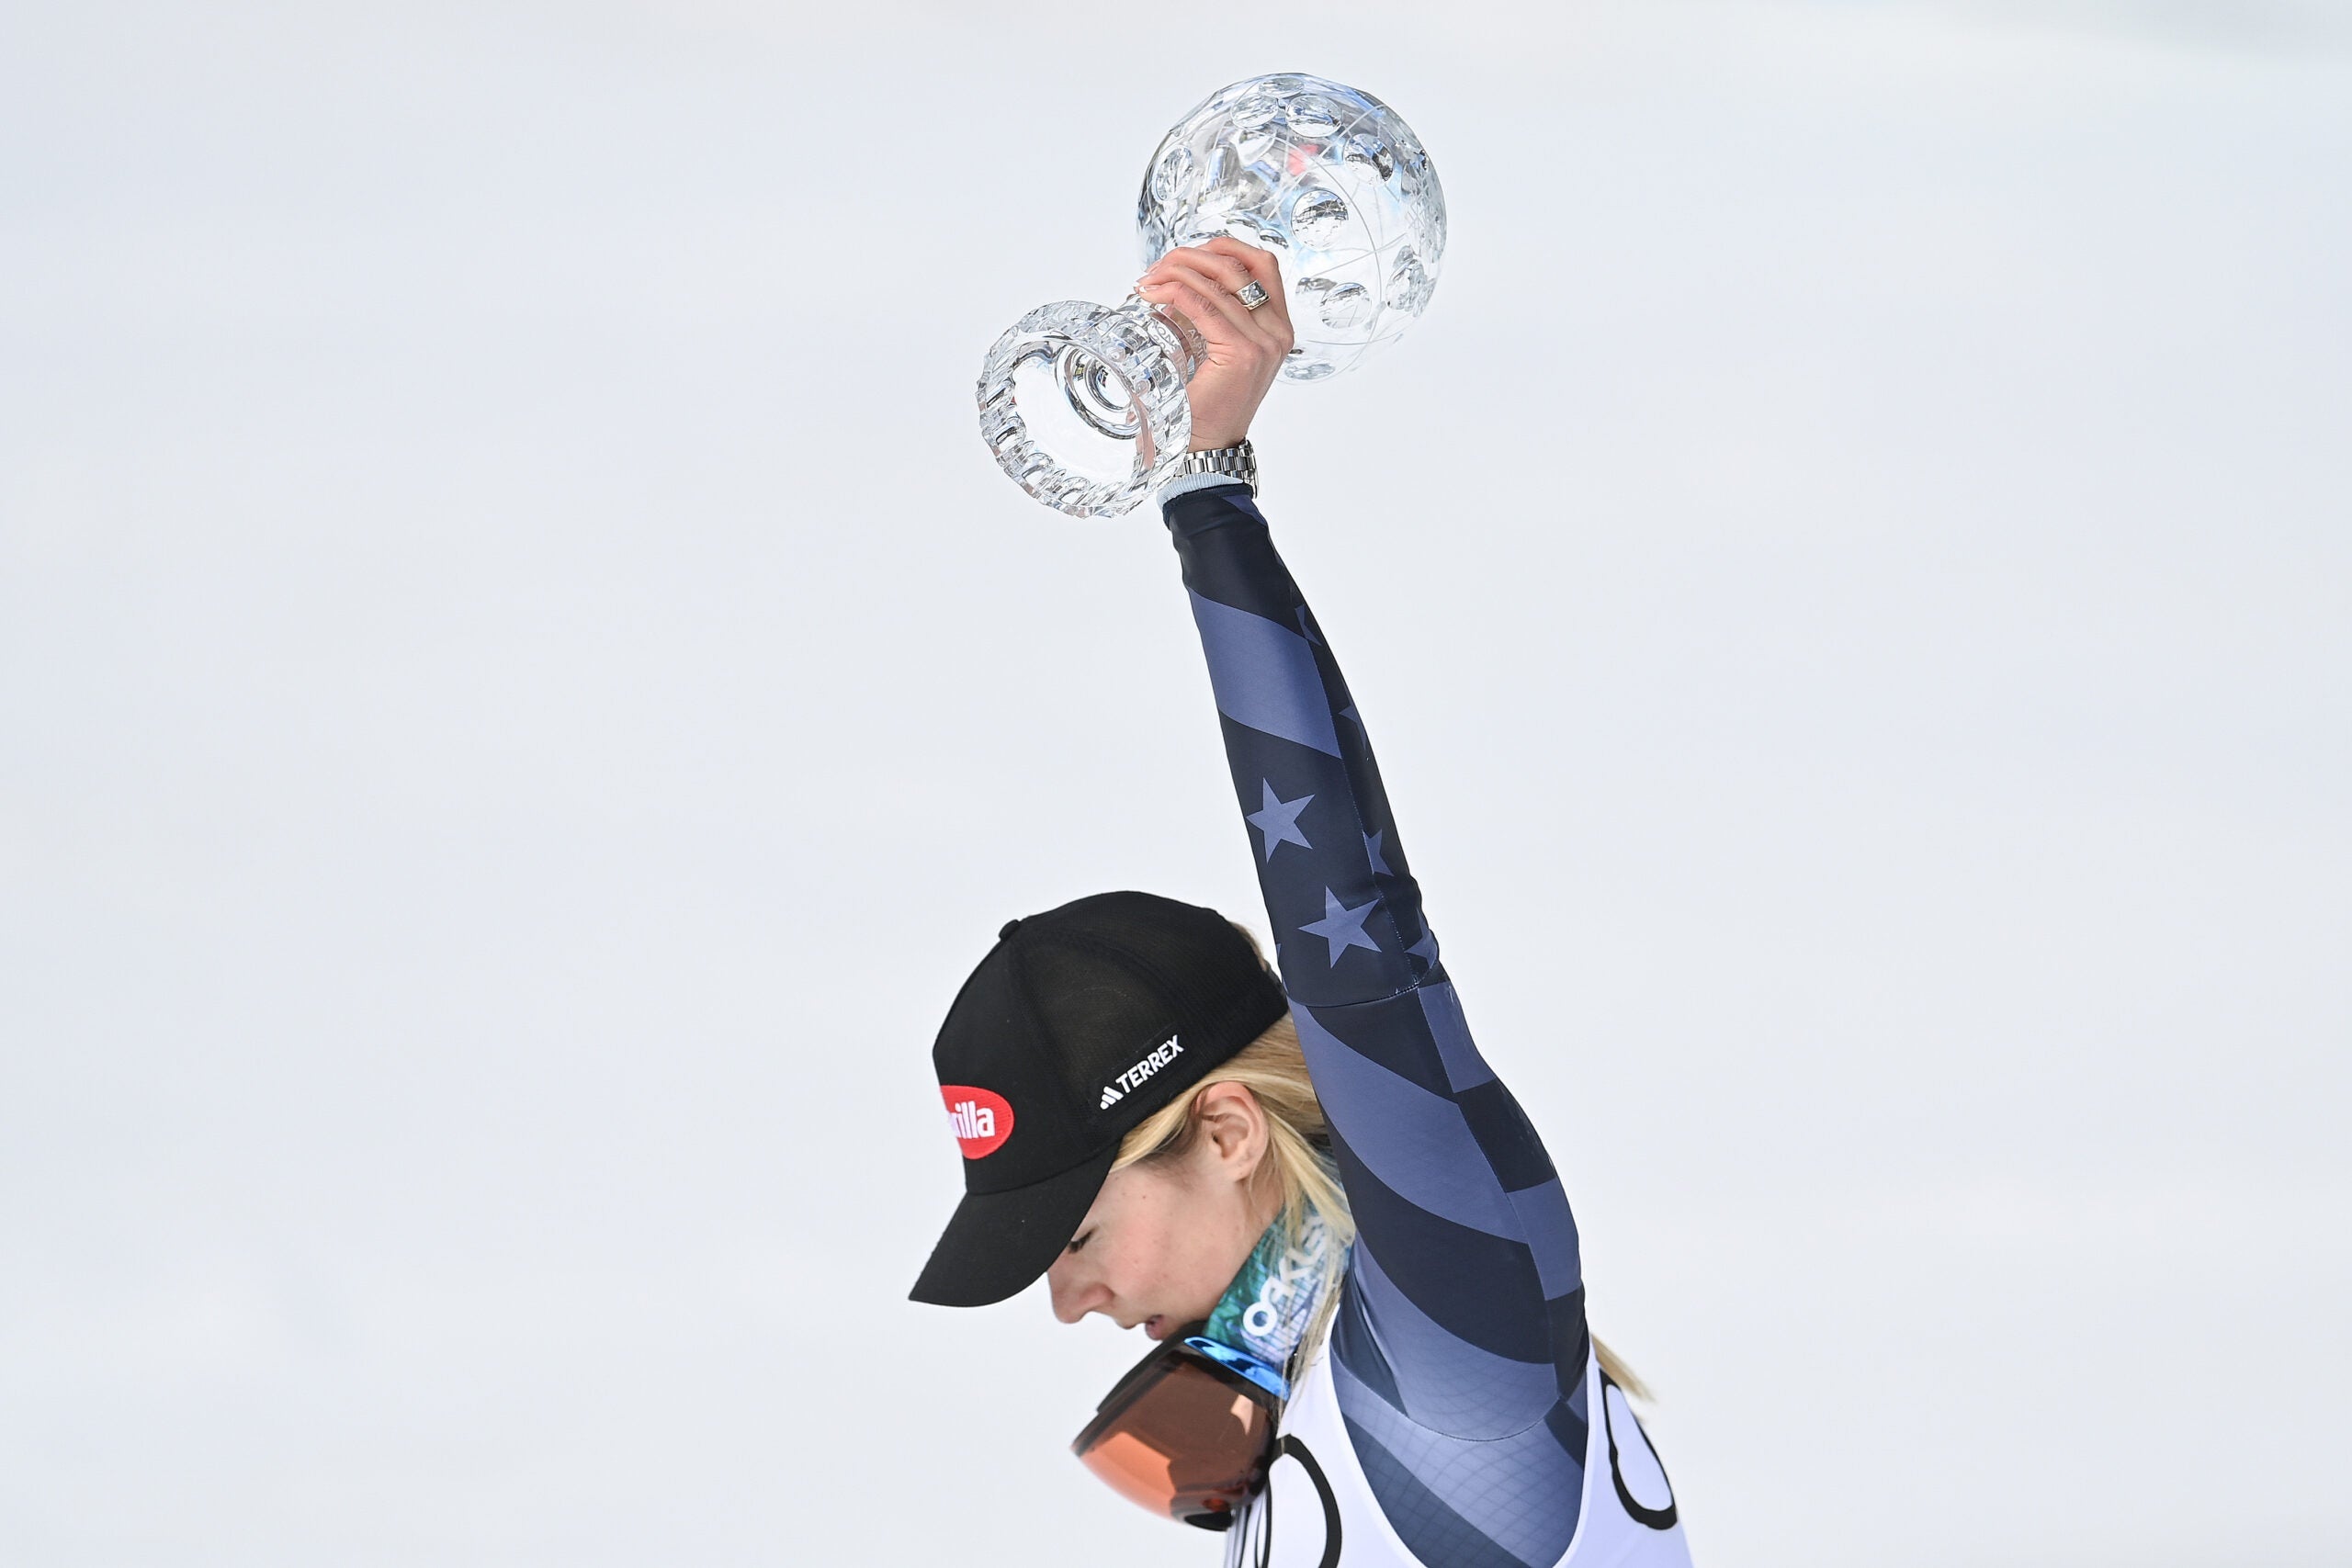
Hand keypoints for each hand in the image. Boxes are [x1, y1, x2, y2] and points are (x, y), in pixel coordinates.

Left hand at [1136, 239, 1293, 451]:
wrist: (1205, 447)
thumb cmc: (1205, 404)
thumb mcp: (1214, 349)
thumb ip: (1210, 314)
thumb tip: (1176, 277)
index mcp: (1277, 326)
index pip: (1261, 263)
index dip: (1221, 247)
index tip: (1184, 256)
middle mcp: (1277, 332)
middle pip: (1238, 264)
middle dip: (1192, 256)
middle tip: (1157, 268)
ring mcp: (1264, 342)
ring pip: (1218, 280)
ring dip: (1175, 271)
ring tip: (1147, 281)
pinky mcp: (1242, 353)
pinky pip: (1202, 305)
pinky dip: (1173, 292)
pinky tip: (1152, 295)